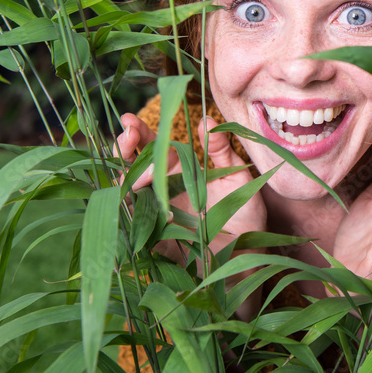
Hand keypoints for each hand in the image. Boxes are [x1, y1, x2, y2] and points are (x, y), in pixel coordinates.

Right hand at [116, 113, 266, 259]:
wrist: (247, 251)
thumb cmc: (243, 211)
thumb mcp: (235, 177)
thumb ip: (220, 151)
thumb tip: (207, 121)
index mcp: (181, 168)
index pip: (155, 145)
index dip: (140, 132)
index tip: (129, 120)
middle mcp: (164, 187)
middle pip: (134, 164)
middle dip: (125, 149)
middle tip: (126, 137)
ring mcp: (157, 212)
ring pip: (128, 193)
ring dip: (126, 180)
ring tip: (134, 174)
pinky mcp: (155, 237)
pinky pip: (134, 225)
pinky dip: (130, 214)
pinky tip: (132, 205)